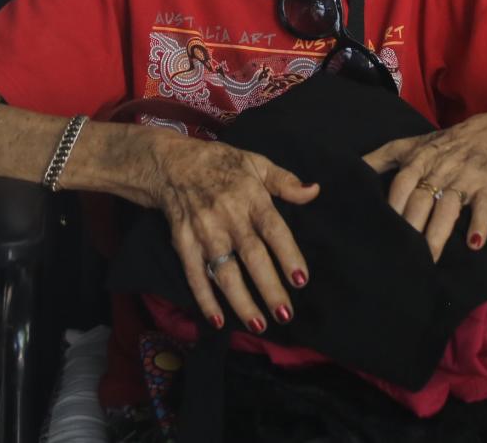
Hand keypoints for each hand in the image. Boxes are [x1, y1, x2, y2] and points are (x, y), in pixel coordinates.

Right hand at [146, 135, 317, 333]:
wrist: (172, 164)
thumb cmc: (221, 164)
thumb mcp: (256, 163)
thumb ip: (285, 181)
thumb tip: (314, 191)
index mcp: (250, 197)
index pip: (273, 229)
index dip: (287, 254)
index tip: (301, 280)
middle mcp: (228, 216)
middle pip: (251, 256)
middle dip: (269, 288)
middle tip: (285, 313)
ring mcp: (204, 232)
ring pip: (224, 272)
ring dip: (241, 301)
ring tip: (259, 324)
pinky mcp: (184, 243)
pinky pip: (195, 276)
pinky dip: (205, 300)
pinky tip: (218, 320)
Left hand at [362, 113, 486, 260]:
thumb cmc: (445, 144)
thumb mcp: (410, 145)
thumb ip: (380, 158)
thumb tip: (348, 171)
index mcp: (419, 159)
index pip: (401, 183)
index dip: (392, 205)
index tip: (381, 230)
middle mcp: (440, 169)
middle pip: (422, 199)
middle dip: (411, 225)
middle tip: (401, 255)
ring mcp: (465, 177)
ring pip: (448, 206)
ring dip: (439, 232)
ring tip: (430, 258)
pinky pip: (484, 206)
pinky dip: (481, 224)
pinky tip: (475, 244)